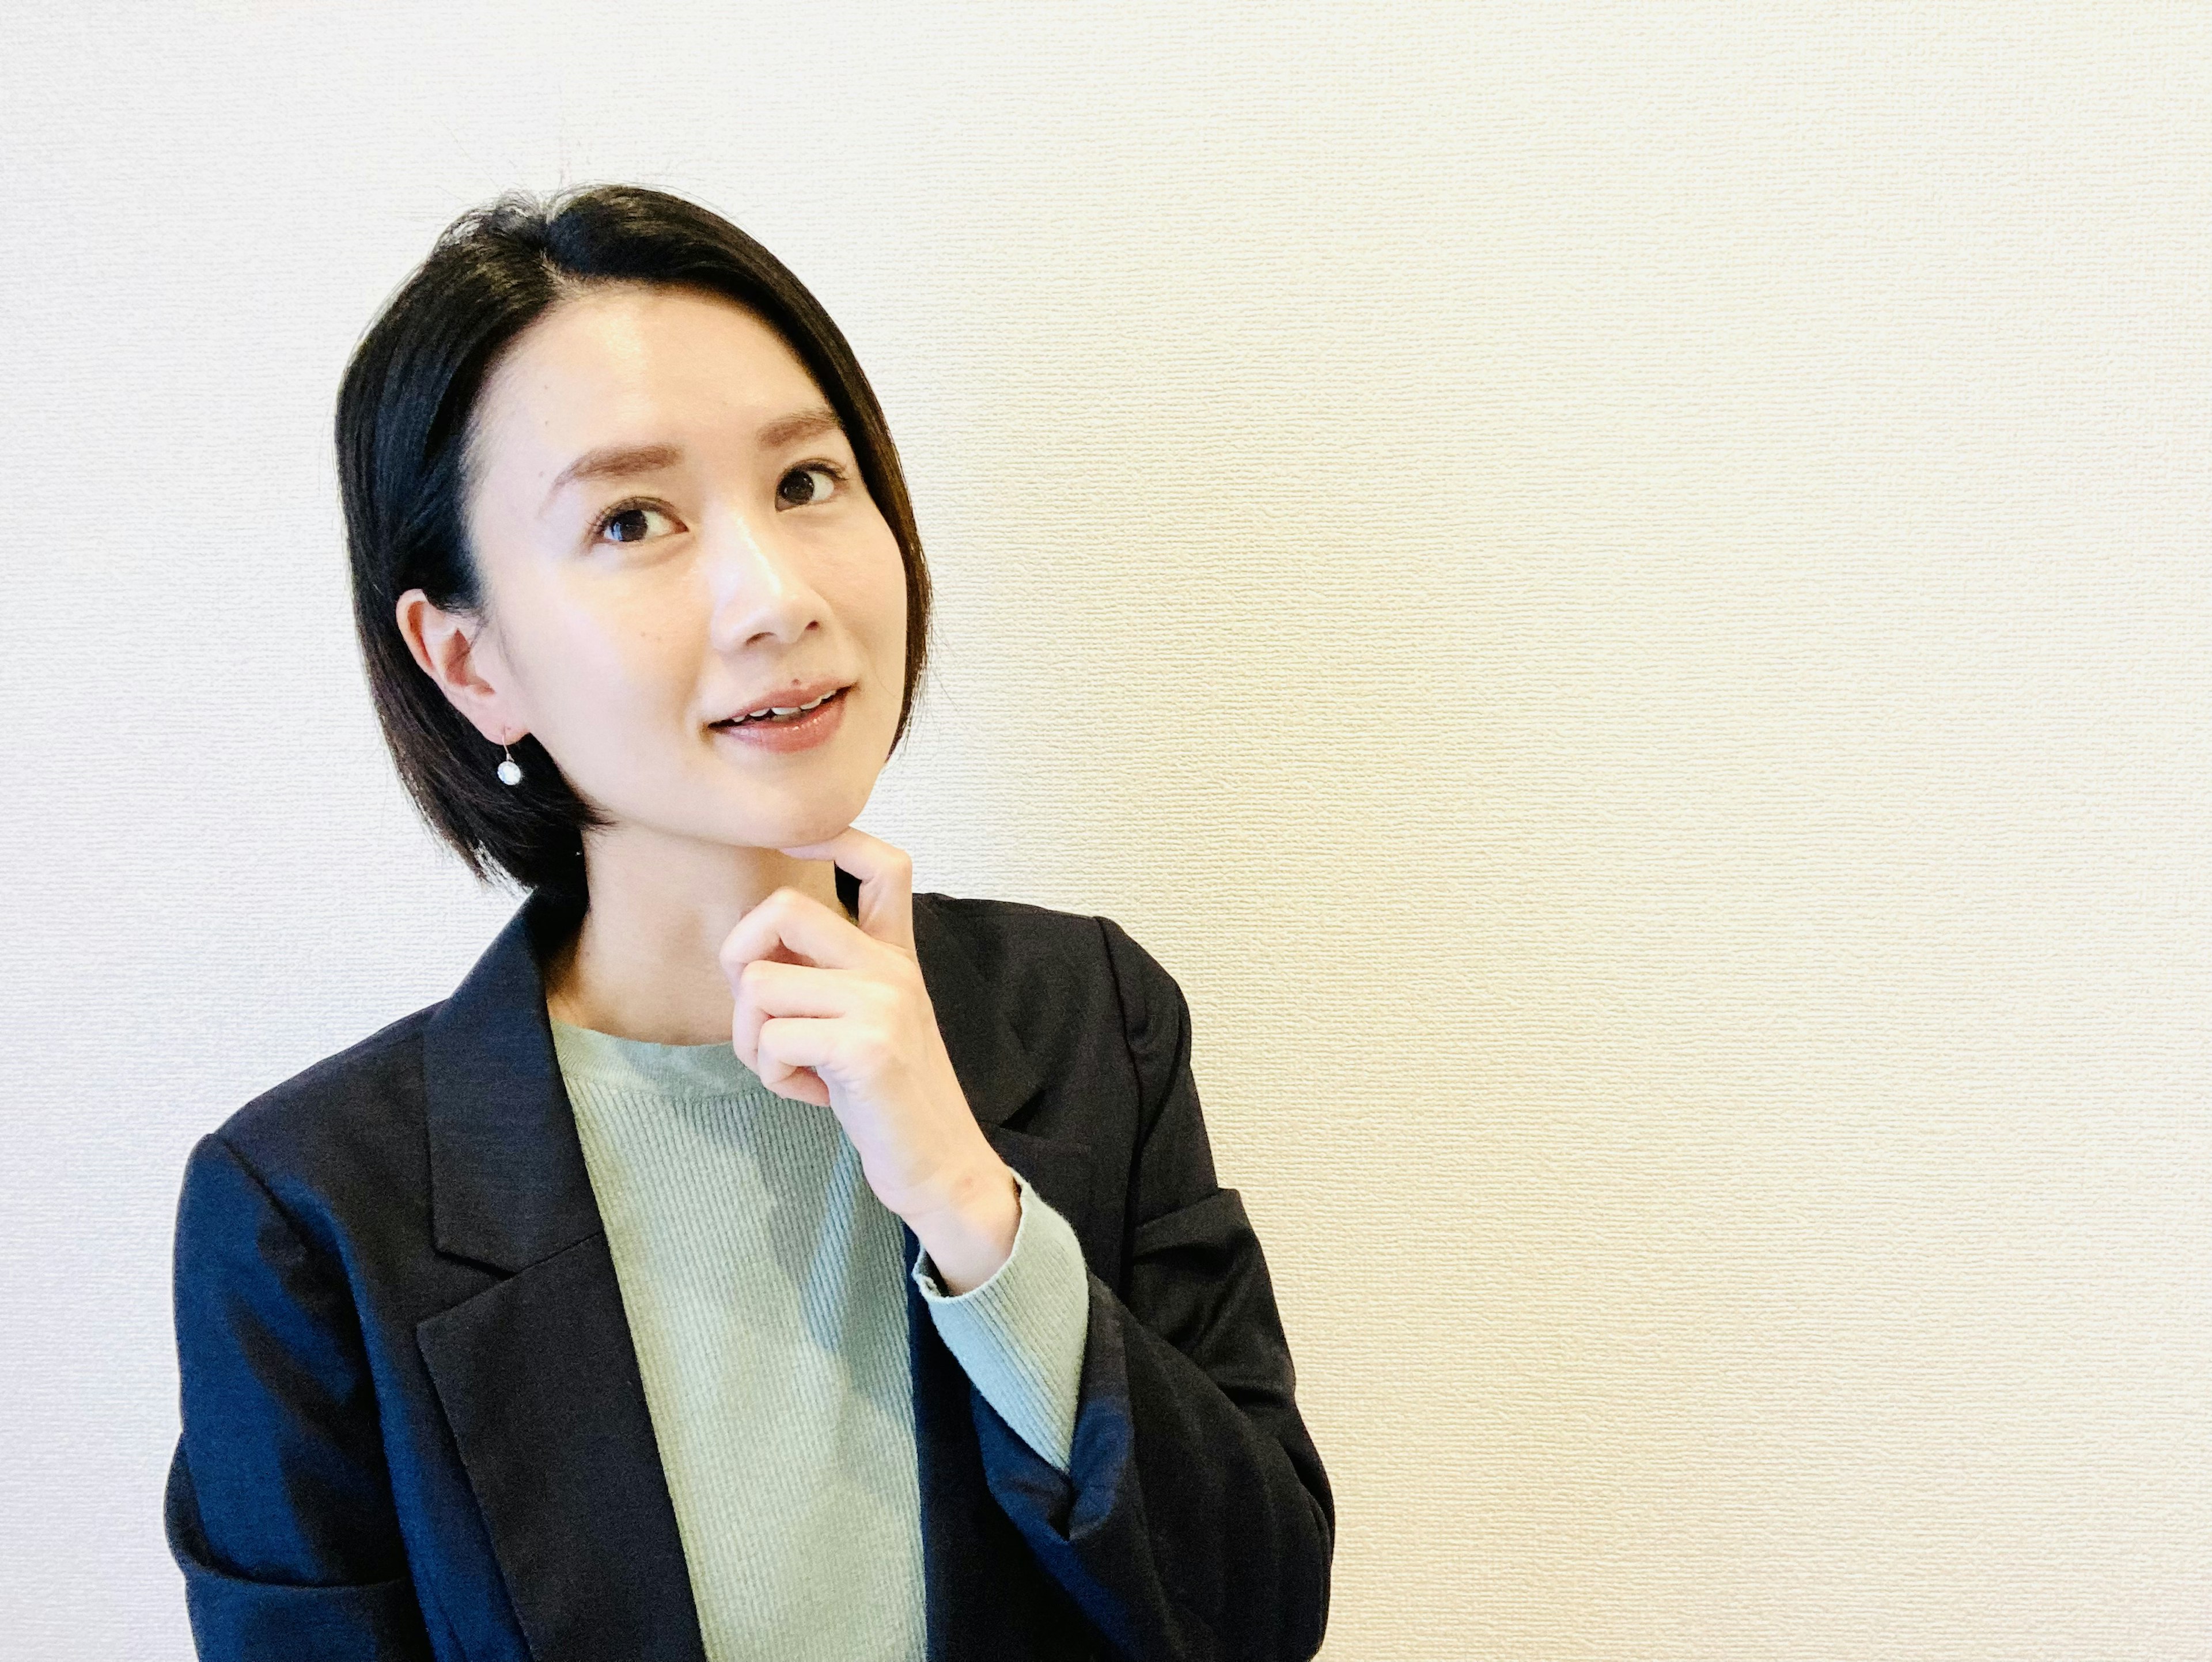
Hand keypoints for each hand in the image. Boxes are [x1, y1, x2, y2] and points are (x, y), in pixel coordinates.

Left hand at [719, 827, 1019, 1293]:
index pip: (884, 863)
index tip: (792, 843)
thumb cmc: (887, 1101)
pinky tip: (813, 1095)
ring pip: (758, 986)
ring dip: (751, 1040)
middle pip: (781, 910)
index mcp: (896, 956)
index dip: (833, 837)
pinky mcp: (865, 1047)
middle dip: (740, 961)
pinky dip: (772, 1077)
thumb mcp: (867, 1023)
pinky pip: (769, 1041)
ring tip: (795, 1069)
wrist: (941, 1168)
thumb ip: (827, 979)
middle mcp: (892, 968)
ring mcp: (882, 1003)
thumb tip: (752, 957)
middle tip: (762, 1013)